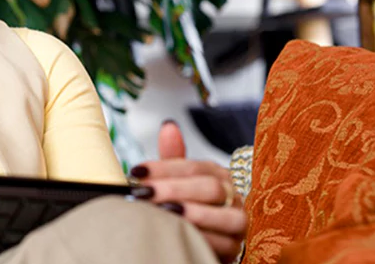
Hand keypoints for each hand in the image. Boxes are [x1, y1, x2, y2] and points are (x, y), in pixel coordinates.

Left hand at [129, 120, 247, 262]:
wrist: (203, 239)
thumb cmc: (188, 205)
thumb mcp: (178, 180)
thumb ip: (173, 156)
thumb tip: (168, 126)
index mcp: (217, 174)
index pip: (194, 166)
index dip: (164, 168)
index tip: (136, 171)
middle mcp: (233, 195)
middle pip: (211, 187)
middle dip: (175, 189)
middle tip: (145, 193)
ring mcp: (238, 222)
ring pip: (225, 216)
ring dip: (193, 214)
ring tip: (164, 212)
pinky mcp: (237, 248)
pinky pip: (225, 244)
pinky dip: (203, 239)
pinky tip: (180, 235)